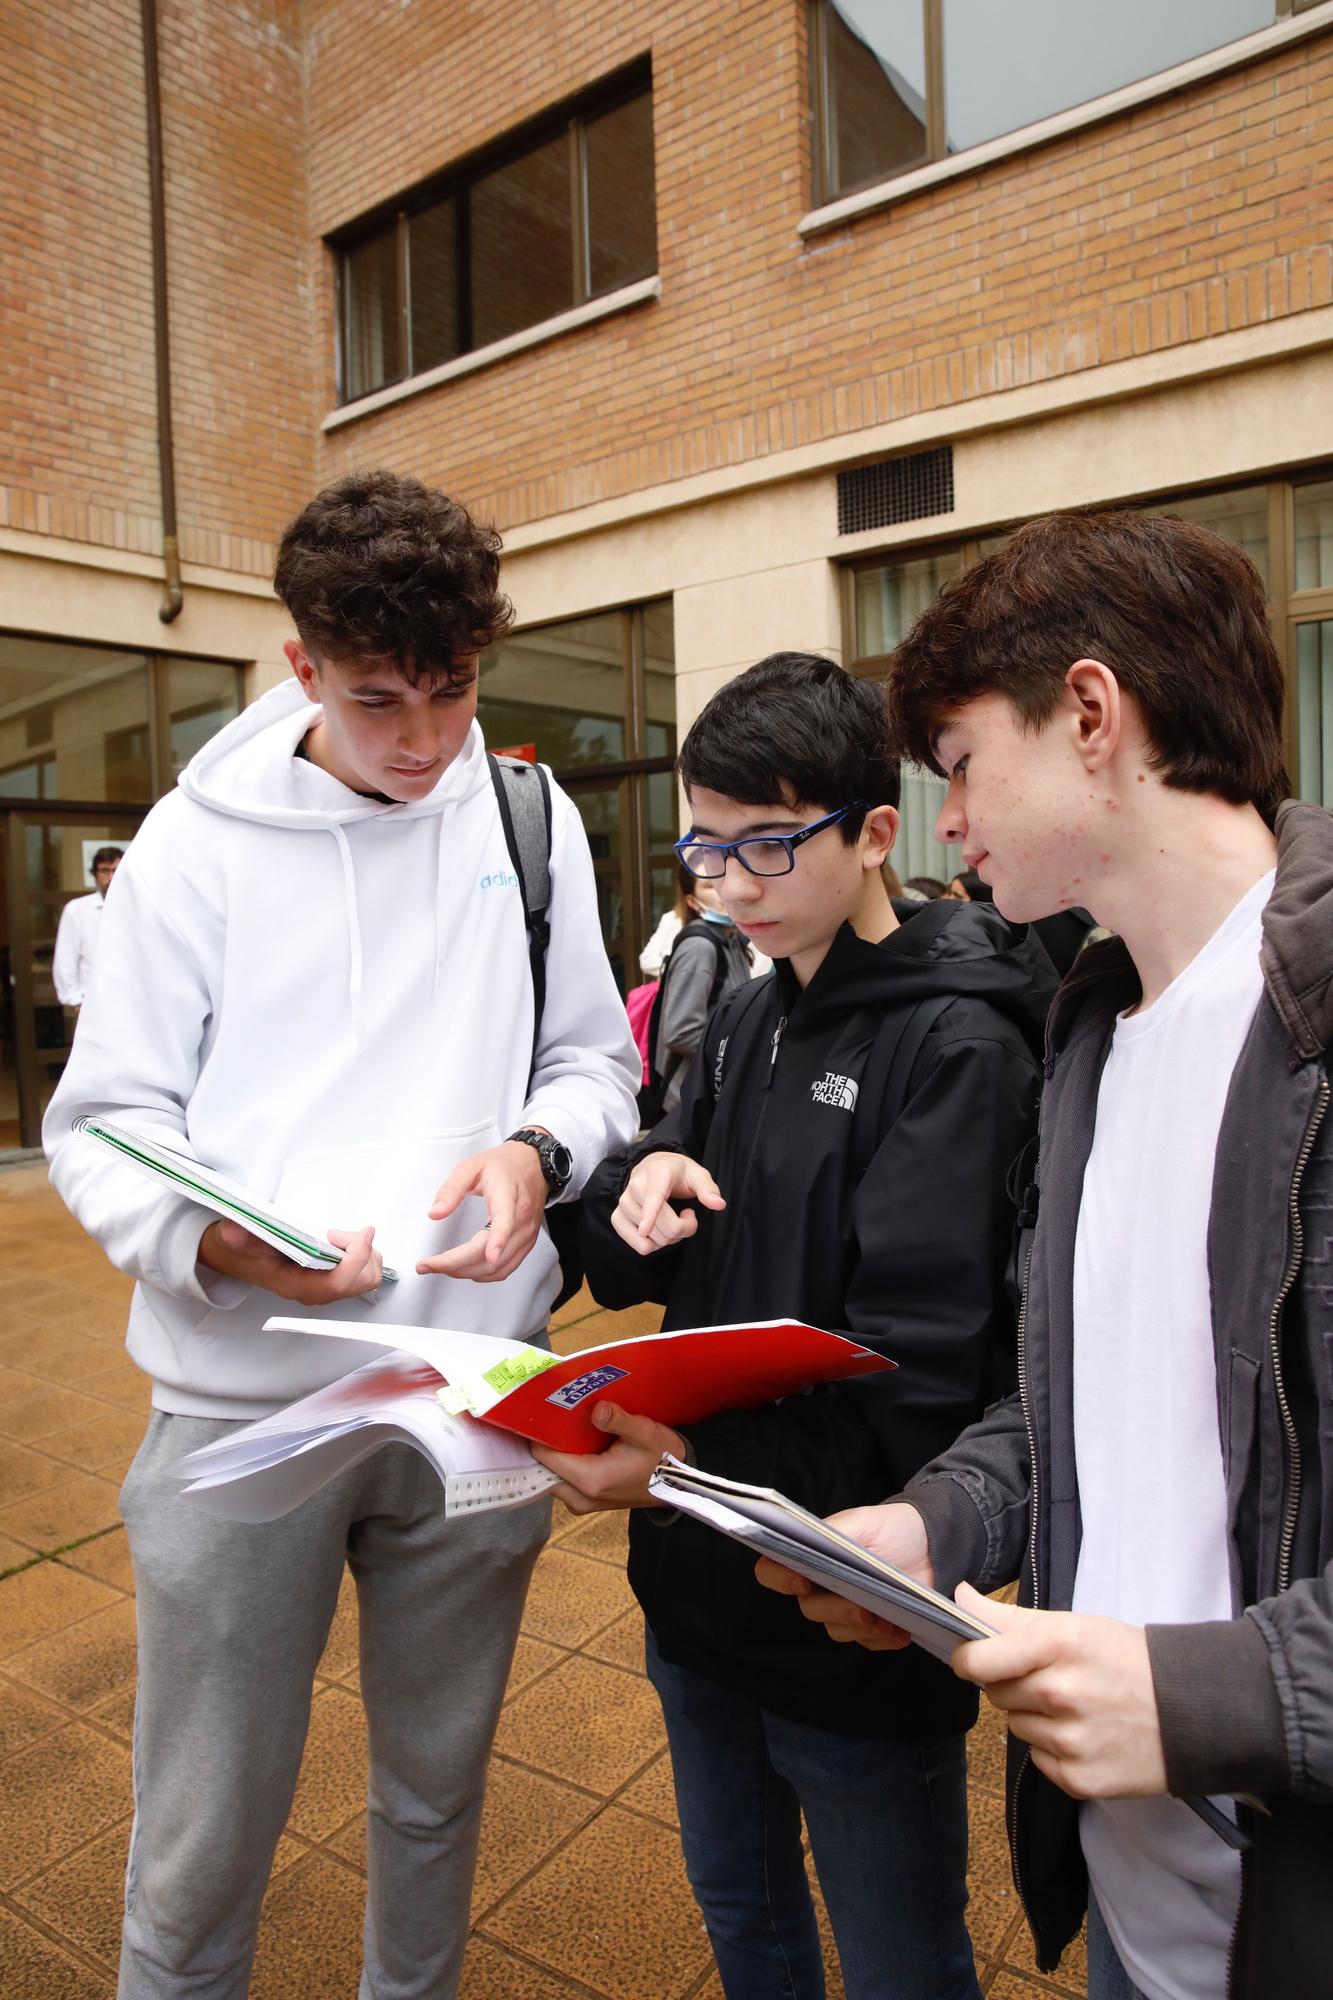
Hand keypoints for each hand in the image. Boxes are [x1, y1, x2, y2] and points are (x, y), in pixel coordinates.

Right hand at [198, 1219, 382, 1303]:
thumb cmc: (243, 1249)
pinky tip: (343, 1244)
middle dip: (361, 1252)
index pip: (338, 1282)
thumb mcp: (234, 1238)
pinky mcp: (332, 1282)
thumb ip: (235, 1235)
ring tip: (340, 1238)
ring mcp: (325, 1289)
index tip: (364, 1232)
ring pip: (367, 1279)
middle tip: (338, 1234)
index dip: (357, 1257)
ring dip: (365, 1253)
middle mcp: (313, 1292)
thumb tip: (233, 1231)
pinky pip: (363, 1274)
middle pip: (360, 1282)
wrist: (240, 1258)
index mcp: (293, 1285)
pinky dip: (364, 1255)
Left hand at [418, 1139, 549, 1281]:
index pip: (505, 1221)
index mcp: (508, 1197)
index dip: (498, 1240)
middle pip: (493, 1254)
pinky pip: (506, 1269)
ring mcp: (526, 1235)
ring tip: (441, 1266)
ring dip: (466, 1272)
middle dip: (456, 1265)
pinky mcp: (526, 1244)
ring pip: (498, 1268)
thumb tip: (435, 1213)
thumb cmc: (503, 1165)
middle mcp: (522, 1220)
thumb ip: (451, 1188)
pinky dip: (483, 1274)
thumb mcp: (471, 1166)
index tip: (490, 1256)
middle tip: (426, 1265)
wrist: (533, 1165)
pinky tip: (465, 1269)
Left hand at [532, 1401, 686, 1512]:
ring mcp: (582, 1503)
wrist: (679, 1482)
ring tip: (555, 1423)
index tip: (536, 1411)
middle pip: (543, 1469)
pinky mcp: (586, 1500)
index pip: (545, 1457)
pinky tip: (568, 1440)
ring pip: (551, 1476)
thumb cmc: (663, 1457)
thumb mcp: (644, 1433)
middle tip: (544, 1414)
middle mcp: (580, 1497)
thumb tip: (596, 1409)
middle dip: (542, 1443)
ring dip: (552, 1453)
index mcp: (590, 1480)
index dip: (537, 1434)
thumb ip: (618, 1421)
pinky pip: (562, 1480)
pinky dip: (561, 1462)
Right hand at [611, 1151, 725, 1255]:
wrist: (653, 1167)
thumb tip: (718, 1204)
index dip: (650, 1214)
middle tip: (689, 1216)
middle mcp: (635, 1186)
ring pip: (649, 1238)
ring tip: (671, 1219)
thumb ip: (708, 1189)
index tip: (645, 1230)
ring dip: (668, 1237)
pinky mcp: (617, 1218)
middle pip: (659, 1224)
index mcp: (657, 1173)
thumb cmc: (678, 1174)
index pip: (653, 1196)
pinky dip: (653, 1245)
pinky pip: (639, 1246)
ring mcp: (623, 1203)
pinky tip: (657, 1230)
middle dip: (682, 1229)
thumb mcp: (698, 1175)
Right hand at [754, 1502, 932, 1651]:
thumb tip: (811, 1550)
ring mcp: (845, 1607)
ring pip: (837, 1630)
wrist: (933, 1545)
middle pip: (810, 1608)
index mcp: (812, 1554)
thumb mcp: (862, 1523)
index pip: (773, 1570)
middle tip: (864, 1609)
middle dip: (837, 1610)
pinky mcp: (871, 1625)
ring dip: (862, 1630)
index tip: (803, 1583)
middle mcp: (822, 1584)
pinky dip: (883, 1640)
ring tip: (887, 1622)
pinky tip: (901, 1631)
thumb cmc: (892, 1527)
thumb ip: (833, 1535)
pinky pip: (867, 1642)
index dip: (779, 1579)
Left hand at [949, 1587, 1167, 1798]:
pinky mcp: (1079, 1779)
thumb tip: (958, 1597)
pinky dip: (1054, 1749)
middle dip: (1014, 1685)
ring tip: (1078, 1707)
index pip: (977, 1661)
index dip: (968, 1659)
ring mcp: (1070, 1740)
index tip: (973, 1658)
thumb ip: (1009, 1616)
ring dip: (1035, 1717)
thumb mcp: (1074, 1624)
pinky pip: (1039, 1759)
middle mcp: (1060, 1692)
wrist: (1192, 1712)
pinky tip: (1087, 1735)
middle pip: (996, 1693)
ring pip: (1016, 1726)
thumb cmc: (1128, 1660)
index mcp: (1057, 1644)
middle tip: (1054, 1679)